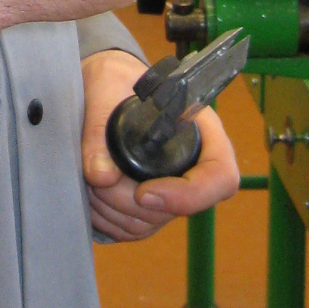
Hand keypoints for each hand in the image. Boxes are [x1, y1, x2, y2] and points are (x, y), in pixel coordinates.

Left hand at [80, 49, 240, 241]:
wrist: (102, 87)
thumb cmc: (114, 77)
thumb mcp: (105, 85)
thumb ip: (99, 125)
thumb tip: (101, 176)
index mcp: (202, 130)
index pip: (220, 177)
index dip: (188, 195)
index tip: (143, 193)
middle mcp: (193, 165)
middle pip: (177, 209)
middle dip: (127, 201)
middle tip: (95, 179)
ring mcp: (171, 189)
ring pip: (148, 223)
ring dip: (110, 210)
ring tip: (87, 180)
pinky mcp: (147, 206)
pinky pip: (129, 229)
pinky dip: (104, 219)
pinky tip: (88, 193)